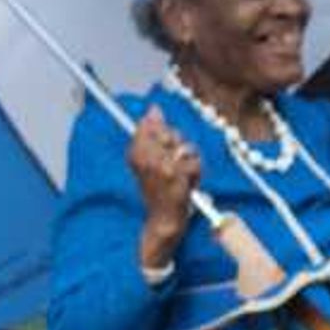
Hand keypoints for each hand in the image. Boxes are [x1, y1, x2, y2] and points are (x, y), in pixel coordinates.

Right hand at [126, 111, 202, 249]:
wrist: (161, 221)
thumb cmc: (158, 191)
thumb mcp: (151, 162)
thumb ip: (151, 133)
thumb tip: (154, 108)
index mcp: (135, 153)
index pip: (148, 124)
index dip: (161, 134)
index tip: (164, 151)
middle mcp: (145, 157)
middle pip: (169, 133)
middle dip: (177, 147)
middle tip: (173, 165)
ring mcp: (160, 166)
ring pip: (184, 148)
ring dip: (188, 163)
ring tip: (181, 177)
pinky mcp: (175, 176)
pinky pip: (193, 163)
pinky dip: (195, 175)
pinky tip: (188, 185)